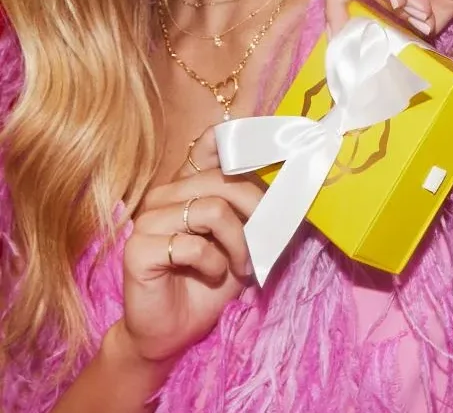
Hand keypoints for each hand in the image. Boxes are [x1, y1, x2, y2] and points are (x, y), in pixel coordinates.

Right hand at [118, 127, 262, 364]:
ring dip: (239, 243)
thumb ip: (257, 211)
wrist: (173, 330)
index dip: (242, 142)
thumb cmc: (210, 281)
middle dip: (257, 213)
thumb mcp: (244, 240)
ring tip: (241, 266)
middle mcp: (163, 195)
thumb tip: (294, 186)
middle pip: (224, 180)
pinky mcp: (138, 249)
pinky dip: (214, 263)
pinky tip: (212, 275)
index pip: (211, 145)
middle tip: (264, 245)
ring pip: (212, 210)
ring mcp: (146, 221)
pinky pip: (193, 245)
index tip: (275, 152)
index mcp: (187, 186)